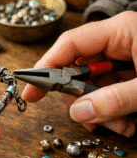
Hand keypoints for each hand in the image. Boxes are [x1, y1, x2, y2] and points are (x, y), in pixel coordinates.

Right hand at [22, 11, 136, 136]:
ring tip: (122, 125)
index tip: (30, 91)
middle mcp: (117, 44)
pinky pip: (108, 95)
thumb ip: (117, 99)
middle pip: (77, 70)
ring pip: (92, 87)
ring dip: (101, 112)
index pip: (69, 44)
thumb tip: (79, 113)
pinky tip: (128, 122)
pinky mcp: (129, 76)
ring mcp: (122, 61)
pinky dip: (114, 113)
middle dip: (82, 99)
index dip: (46, 67)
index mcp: (120, 31)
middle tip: (91, 120)